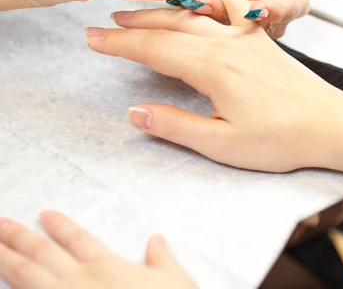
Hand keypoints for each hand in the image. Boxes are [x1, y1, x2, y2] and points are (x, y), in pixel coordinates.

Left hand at [0, 211, 195, 288]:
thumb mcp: (174, 282)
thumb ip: (162, 259)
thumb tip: (157, 237)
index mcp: (105, 267)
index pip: (77, 238)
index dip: (60, 225)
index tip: (44, 213)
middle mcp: (79, 281)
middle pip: (42, 254)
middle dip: (19, 237)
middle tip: (0, 223)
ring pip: (28, 276)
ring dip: (7, 260)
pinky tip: (6, 287)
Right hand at [86, 0, 342, 173]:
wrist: (327, 122)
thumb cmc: (278, 139)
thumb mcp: (222, 144)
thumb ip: (175, 125)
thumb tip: (135, 111)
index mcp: (212, 69)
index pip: (154, 50)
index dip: (120, 44)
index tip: (93, 38)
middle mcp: (224, 44)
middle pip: (168, 27)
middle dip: (132, 25)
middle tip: (103, 23)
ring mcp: (242, 34)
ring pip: (192, 14)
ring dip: (160, 10)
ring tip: (135, 11)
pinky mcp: (256, 34)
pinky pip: (227, 5)